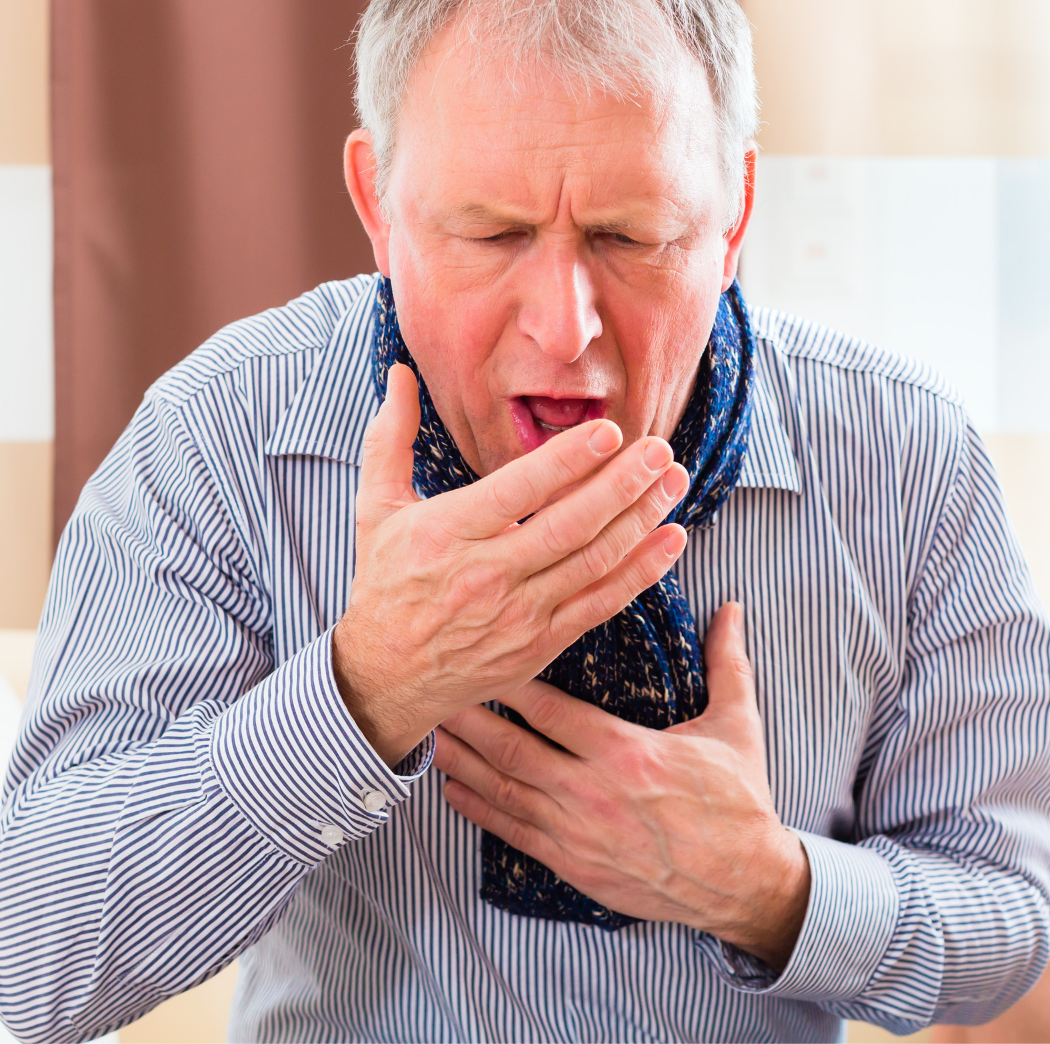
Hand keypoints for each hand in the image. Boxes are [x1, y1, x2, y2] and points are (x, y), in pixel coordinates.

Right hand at [333, 364, 692, 763]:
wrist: (386, 676)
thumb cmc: (386, 582)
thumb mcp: (376, 508)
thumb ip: (390, 437)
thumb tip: (399, 372)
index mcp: (447, 533)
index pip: (517, 491)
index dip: (567, 461)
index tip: (609, 432)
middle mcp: (486, 575)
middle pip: (568, 526)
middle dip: (621, 485)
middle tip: (659, 450)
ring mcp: (518, 614)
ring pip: (592, 562)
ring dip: (640, 520)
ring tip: (673, 481)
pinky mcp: (542, 643)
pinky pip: (601, 604)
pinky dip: (641, 572)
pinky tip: (670, 540)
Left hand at [433, 601, 810, 970]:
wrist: (743, 883)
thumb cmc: (738, 804)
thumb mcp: (737, 726)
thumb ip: (726, 663)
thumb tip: (730, 608)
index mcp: (626, 751)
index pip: (551, 708)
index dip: (509, 681)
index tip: (480, 654)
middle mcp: (592, 790)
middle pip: (512, 748)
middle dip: (468, 717)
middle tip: (432, 688)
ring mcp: (577, 831)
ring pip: (504, 790)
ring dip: (462, 760)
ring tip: (427, 733)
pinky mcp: (573, 864)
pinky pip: (513, 833)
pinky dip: (478, 810)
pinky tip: (452, 790)